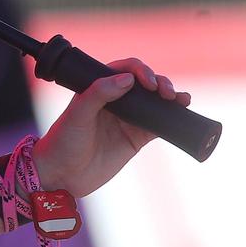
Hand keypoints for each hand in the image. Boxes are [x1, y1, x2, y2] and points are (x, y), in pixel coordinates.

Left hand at [33, 57, 187, 198]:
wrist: (63, 176)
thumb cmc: (63, 141)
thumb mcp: (77, 115)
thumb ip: (98, 94)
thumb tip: (127, 78)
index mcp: (98, 87)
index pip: (124, 70)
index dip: (140, 71)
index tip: (148, 83)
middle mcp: (115, 100)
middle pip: (144, 83)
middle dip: (159, 82)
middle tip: (166, 93)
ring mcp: (127, 119)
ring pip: (155, 101)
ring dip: (170, 96)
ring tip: (181, 99)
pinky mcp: (136, 138)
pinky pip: (159, 124)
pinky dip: (173, 118)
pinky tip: (182, 112)